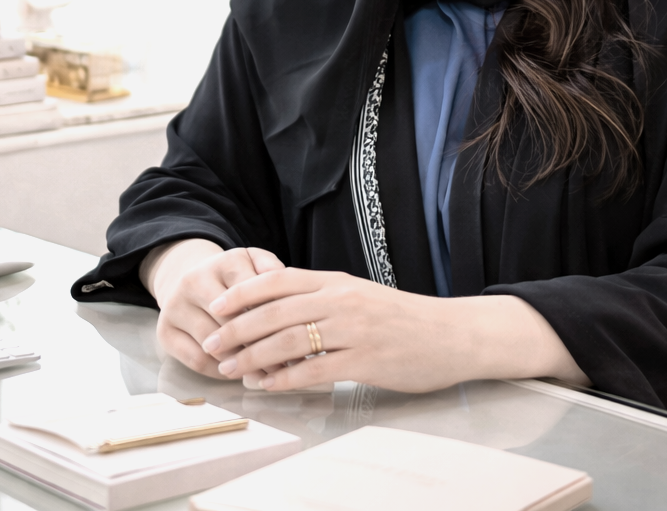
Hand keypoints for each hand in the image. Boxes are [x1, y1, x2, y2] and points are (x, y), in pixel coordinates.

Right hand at [141, 240, 284, 377]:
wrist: (192, 280)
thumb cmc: (235, 277)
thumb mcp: (254, 263)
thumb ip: (272, 270)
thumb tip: (285, 286)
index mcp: (222, 262)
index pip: (248, 292)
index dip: (272, 317)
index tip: (293, 337)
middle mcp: (193, 281)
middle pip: (229, 321)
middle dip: (259, 345)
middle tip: (284, 364)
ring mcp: (175, 306)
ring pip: (213, 344)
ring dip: (241, 362)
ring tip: (267, 374)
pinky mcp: (164, 331)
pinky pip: (196, 360)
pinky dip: (220, 372)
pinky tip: (239, 373)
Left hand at [200, 268, 590, 392]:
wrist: (454, 335)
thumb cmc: (405, 319)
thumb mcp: (360, 296)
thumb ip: (324, 299)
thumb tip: (281, 307)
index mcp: (337, 283)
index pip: (279, 280)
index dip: (243, 293)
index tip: (217, 306)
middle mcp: (341, 301)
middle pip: (275, 311)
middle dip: (236, 328)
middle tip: (211, 343)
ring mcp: (353, 331)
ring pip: (289, 341)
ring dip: (253, 356)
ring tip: (230, 368)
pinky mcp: (365, 361)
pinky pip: (314, 371)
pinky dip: (284, 380)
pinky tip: (266, 386)